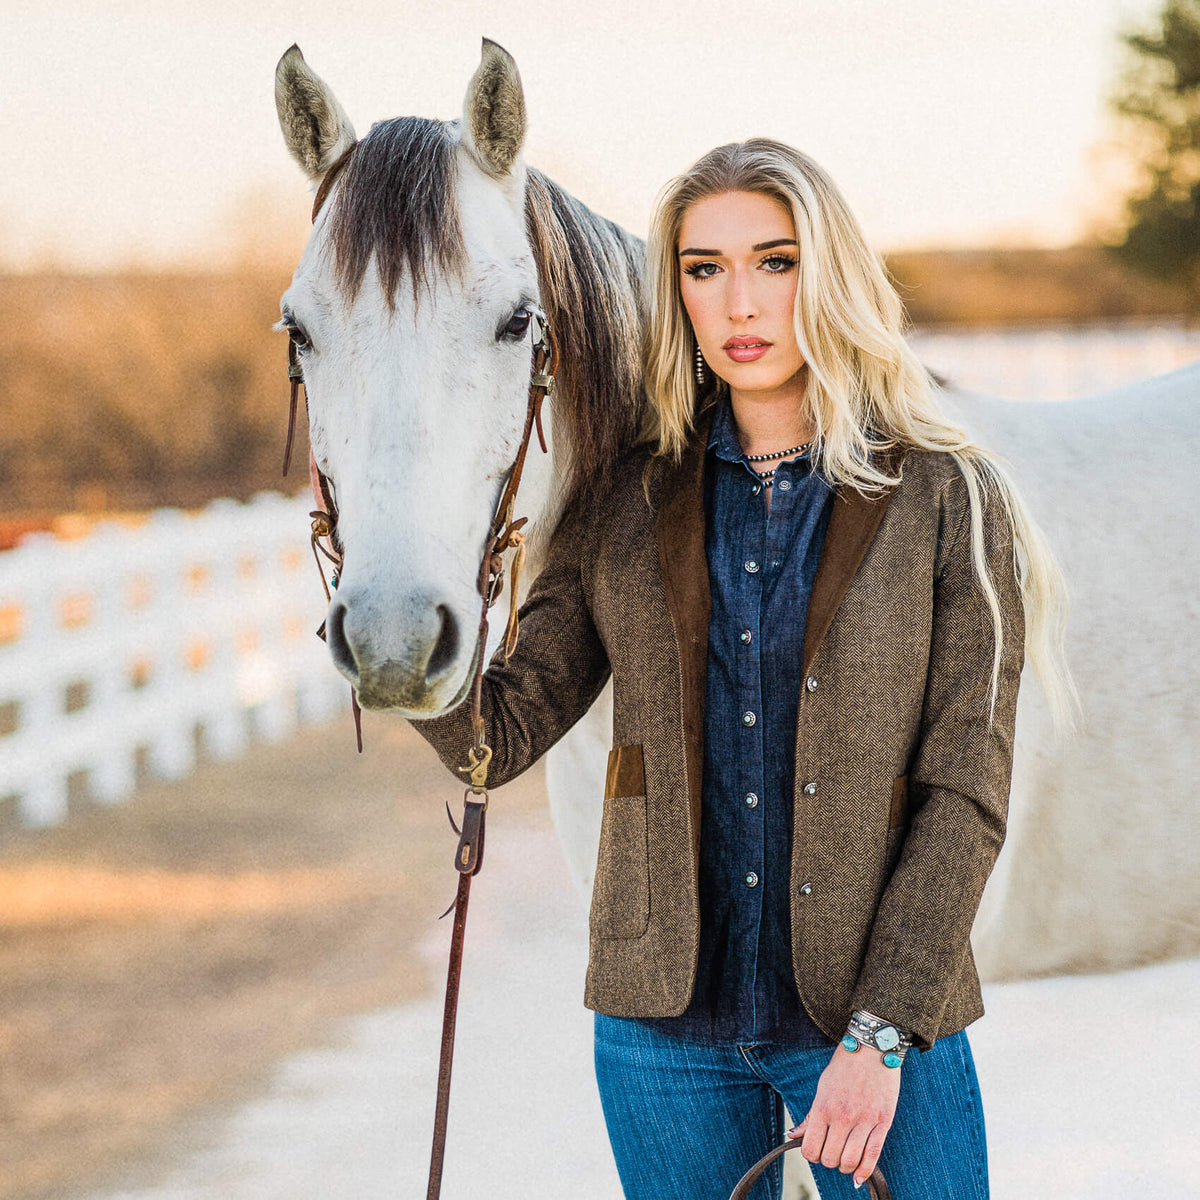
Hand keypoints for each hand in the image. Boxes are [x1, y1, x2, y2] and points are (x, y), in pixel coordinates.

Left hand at [784, 1042, 900, 1188]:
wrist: (871, 1048)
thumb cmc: (844, 1067)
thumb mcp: (822, 1088)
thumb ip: (810, 1116)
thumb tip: (792, 1136)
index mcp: (823, 1107)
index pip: (810, 1149)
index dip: (811, 1155)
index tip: (815, 1149)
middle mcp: (842, 1117)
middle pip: (830, 1158)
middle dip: (828, 1160)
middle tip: (831, 1151)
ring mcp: (864, 1121)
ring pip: (850, 1161)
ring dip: (844, 1166)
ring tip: (844, 1158)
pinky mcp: (883, 1123)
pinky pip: (873, 1156)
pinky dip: (864, 1172)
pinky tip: (857, 1178)